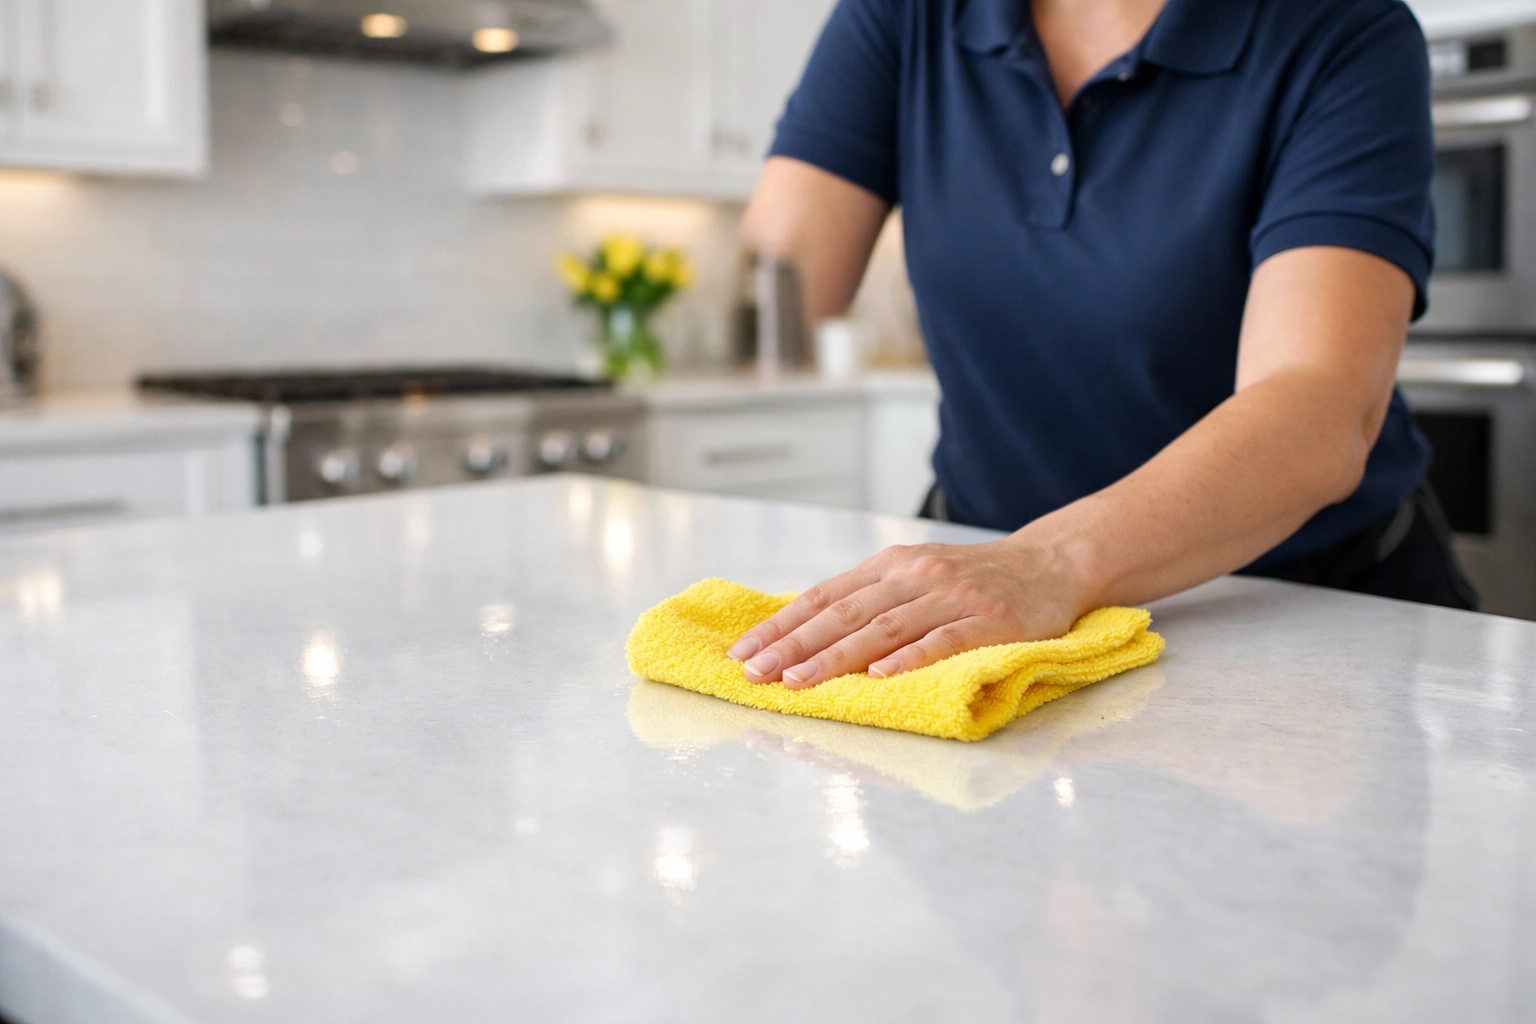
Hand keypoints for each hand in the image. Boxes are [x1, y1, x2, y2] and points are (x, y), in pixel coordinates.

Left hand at [727, 539, 1090, 687]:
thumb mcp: (914, 576)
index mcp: (890, 566)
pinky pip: (944, 640)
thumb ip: (867, 599)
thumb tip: (800, 630)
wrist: (1050, 563)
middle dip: (793, 645)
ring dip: (836, 656)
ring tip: (798, 680)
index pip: (823, 597)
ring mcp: (953, 596)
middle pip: (844, 614)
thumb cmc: (972, 580)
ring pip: (884, 628)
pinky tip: (879, 675)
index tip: (742, 653)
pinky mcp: (990, 620)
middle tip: (754, 673)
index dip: (780, 625)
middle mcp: (915, 576)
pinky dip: (910, 657)